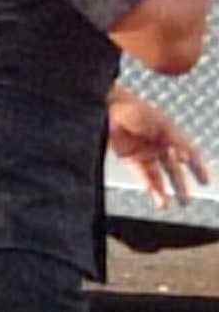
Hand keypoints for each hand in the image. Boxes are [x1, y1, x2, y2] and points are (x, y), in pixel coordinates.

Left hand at [110, 88, 206, 204]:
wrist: (107, 107)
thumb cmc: (134, 109)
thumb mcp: (160, 125)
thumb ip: (175, 141)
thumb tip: (186, 158)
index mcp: (171, 133)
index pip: (189, 153)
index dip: (197, 167)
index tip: (205, 181)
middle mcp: (159, 144)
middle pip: (172, 169)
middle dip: (180, 185)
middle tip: (186, 201)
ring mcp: (143, 151)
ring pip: (156, 174)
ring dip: (161, 189)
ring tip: (166, 205)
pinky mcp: (127, 156)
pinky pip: (140, 173)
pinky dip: (146, 183)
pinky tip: (152, 193)